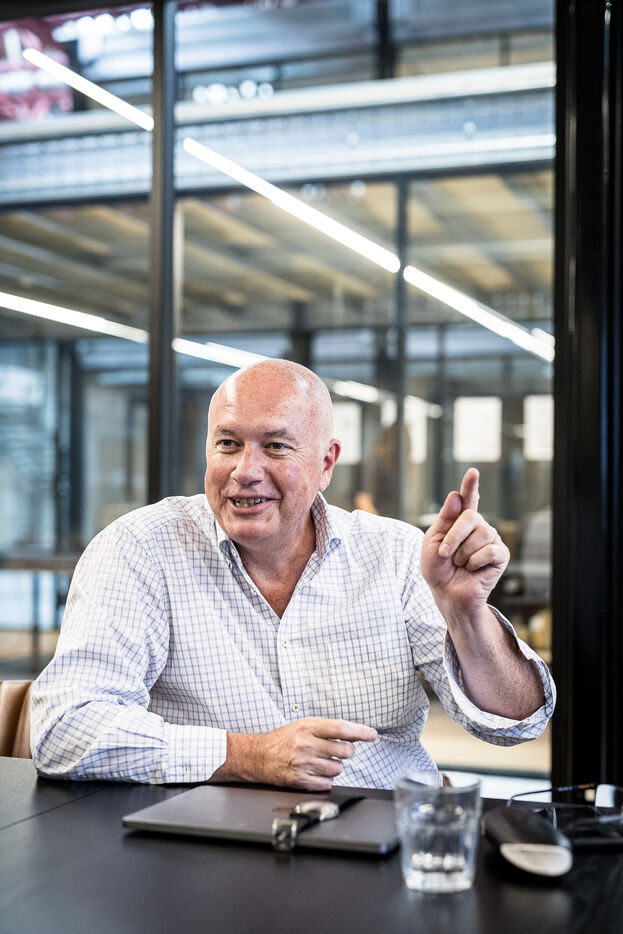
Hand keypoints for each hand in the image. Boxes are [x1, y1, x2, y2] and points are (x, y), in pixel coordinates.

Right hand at [224, 717, 377, 791]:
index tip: (373, 735)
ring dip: (334, 766)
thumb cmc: (283, 740)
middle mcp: (306, 744)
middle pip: (345, 751)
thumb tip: (353, 734)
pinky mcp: (300, 780)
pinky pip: (328, 783)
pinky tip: (315, 772)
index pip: (341, 728)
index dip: (360, 731)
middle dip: (346, 752)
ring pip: (338, 769)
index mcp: (308, 726)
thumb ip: (326, 729)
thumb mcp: (303, 725)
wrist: (258, 756)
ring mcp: (304, 763)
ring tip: (320, 761)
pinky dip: (326, 779)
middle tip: (338, 750)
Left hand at [421, 468, 508, 618]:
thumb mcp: (433, 542)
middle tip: (444, 554)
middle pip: (471, 516)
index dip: (470, 485)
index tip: (473, 471)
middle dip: (453, 537)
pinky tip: (473, 569)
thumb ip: (444, 519)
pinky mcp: (501, 555)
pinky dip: (475, 561)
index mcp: (460, 521)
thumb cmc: (438, 569)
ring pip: (482, 533)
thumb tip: (456, 495)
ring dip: (464, 553)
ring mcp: (491, 539)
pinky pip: (490, 550)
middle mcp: (478, 526)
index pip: (467, 499)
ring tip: (460, 564)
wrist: (447, 594)